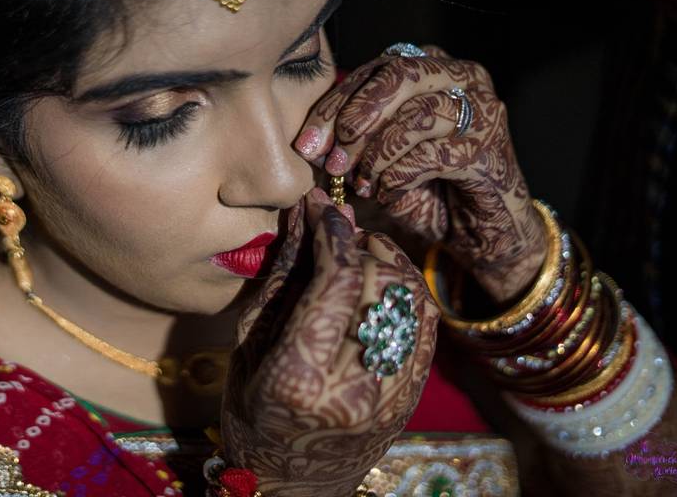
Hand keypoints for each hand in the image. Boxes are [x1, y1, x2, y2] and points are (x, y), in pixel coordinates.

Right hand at [221, 187, 437, 495]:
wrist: (289, 485)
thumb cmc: (250, 413)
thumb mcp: (249, 344)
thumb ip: (282, 279)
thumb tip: (305, 219)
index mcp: (300, 377)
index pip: (338, 282)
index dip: (334, 233)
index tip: (321, 207)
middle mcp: (354, 388)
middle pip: (382, 286)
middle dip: (362, 242)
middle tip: (340, 224)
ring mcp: (391, 398)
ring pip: (412, 302)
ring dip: (389, 262)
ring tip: (362, 249)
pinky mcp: (411, 400)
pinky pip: (427, 327)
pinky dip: (409, 291)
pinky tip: (385, 279)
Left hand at [294, 47, 545, 301]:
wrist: (480, 232)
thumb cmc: (427, 189)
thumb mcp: (380, 158)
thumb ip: (353, 140)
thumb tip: (311, 142)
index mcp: (431, 67)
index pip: (374, 71)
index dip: (334, 105)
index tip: (305, 144)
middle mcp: (463, 77)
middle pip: (400, 75)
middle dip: (356, 118)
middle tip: (334, 158)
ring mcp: (483, 110)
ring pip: (418, 114)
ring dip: (377, 152)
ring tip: (360, 182)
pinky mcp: (491, 149)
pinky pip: (432, 155)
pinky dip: (399, 176)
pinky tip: (386, 194)